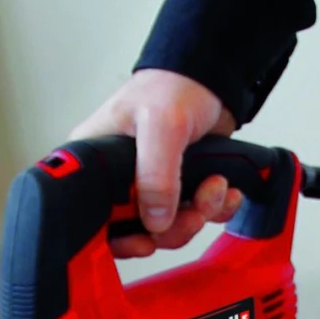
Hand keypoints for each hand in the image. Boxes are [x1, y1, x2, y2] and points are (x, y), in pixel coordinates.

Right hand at [71, 69, 239, 256]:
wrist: (212, 78)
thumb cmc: (174, 85)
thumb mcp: (160, 124)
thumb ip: (155, 174)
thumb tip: (155, 221)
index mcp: (96, 161)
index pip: (93, 215)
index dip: (117, 236)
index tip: (145, 240)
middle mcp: (118, 177)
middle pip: (134, 229)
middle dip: (172, 227)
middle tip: (193, 212)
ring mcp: (150, 184)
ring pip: (168, 226)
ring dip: (199, 213)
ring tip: (216, 188)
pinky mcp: (178, 185)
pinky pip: (193, 214)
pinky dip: (214, 208)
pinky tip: (225, 190)